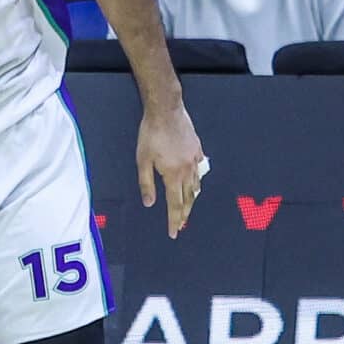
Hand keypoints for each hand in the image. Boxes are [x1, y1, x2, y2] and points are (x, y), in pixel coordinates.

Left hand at [136, 104, 205, 238]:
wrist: (166, 110)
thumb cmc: (151, 134)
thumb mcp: (142, 160)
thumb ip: (146, 184)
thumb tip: (149, 203)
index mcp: (173, 175)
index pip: (174, 204)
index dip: (174, 220)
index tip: (173, 232)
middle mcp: (187, 170)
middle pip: (188, 199)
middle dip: (185, 214)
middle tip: (181, 224)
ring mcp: (195, 160)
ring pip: (196, 186)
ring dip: (192, 200)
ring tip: (188, 208)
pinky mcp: (198, 150)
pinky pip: (200, 170)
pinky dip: (197, 181)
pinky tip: (195, 182)